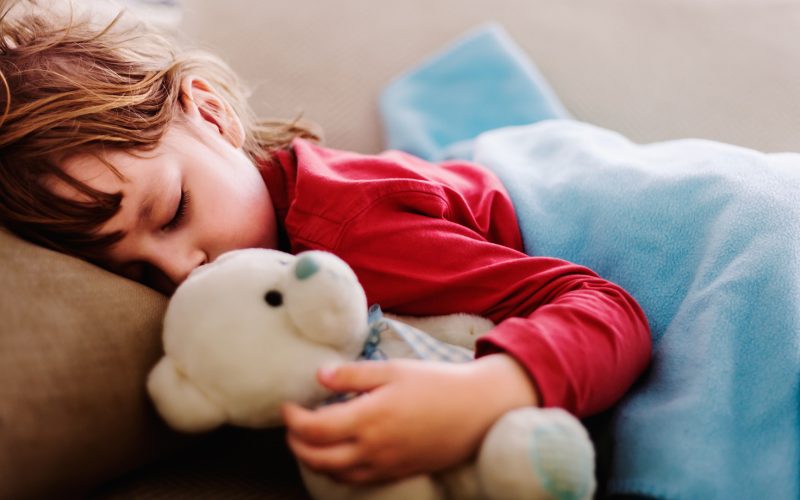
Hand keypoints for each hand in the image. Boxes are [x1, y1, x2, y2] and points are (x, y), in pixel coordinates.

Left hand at [282, 354, 538, 483]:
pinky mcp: (398, 472)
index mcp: (369, 418)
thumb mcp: (393, 370)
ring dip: (313, 460)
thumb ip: (352, 375)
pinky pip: (357, 479)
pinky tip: (339, 454)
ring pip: (335, 473)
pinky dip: (338, 470)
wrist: (477, 409)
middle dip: (295, 444)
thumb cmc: (436, 383)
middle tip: (292, 426)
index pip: (313, 429)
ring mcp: (385, 465)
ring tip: (309, 440)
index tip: (288, 406)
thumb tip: (319, 377)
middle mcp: (373, 448)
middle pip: (317, 458)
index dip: (293, 419)